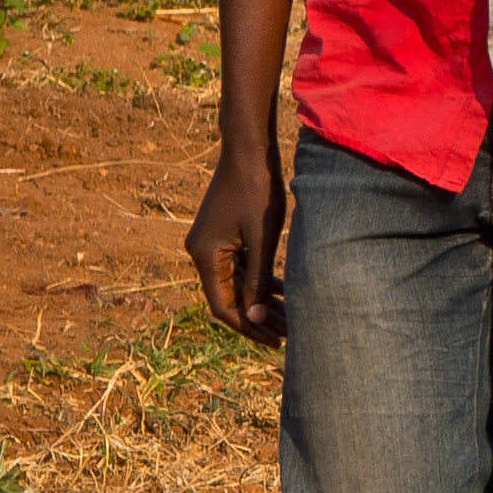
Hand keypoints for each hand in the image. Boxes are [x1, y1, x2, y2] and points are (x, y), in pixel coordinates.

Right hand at [187, 137, 287, 341]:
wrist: (249, 152)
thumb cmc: (258, 191)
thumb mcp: (262, 239)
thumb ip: (258, 279)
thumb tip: (254, 318)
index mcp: (205, 256)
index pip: (223, 305)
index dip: (248, 326)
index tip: (273, 341)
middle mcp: (201, 252)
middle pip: (229, 297)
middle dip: (258, 317)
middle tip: (288, 336)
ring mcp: (211, 243)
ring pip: (237, 283)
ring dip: (261, 300)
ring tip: (290, 320)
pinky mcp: (224, 235)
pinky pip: (240, 266)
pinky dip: (259, 280)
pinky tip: (284, 292)